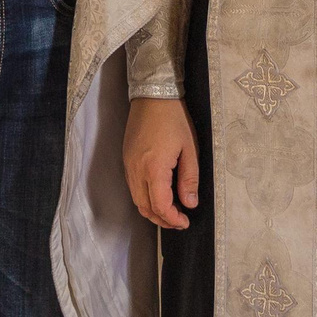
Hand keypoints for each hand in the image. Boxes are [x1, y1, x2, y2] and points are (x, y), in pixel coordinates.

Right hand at [124, 97, 201, 228]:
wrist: (152, 94)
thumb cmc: (174, 118)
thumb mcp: (189, 148)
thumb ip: (189, 179)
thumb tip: (190, 203)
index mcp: (153, 169)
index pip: (160, 206)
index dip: (172, 219)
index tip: (185, 222)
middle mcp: (136, 170)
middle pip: (145, 207)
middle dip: (162, 219)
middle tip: (179, 221)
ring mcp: (128, 164)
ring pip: (136, 199)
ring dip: (152, 210)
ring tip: (170, 212)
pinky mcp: (126, 158)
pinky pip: (133, 187)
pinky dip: (144, 198)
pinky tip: (158, 196)